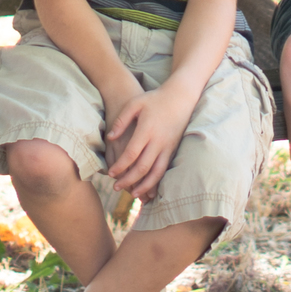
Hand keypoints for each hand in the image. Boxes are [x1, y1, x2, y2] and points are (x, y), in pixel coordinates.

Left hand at [105, 80, 194, 201]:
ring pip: (156, 173)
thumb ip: (121, 121)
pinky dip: (156, 182)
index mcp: (147, 129)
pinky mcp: (173, 150)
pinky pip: (164, 170)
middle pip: (143, 167)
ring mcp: (168, 147)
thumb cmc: (154, 99)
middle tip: (116, 187)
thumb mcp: (135, 103)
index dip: (120, 166)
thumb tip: (110, 138)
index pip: (132, 154)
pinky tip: (147, 188)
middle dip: (128, 180)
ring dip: (144, 186)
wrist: (180, 97)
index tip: (110, 174)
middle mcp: (159, 141)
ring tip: (132, 194)